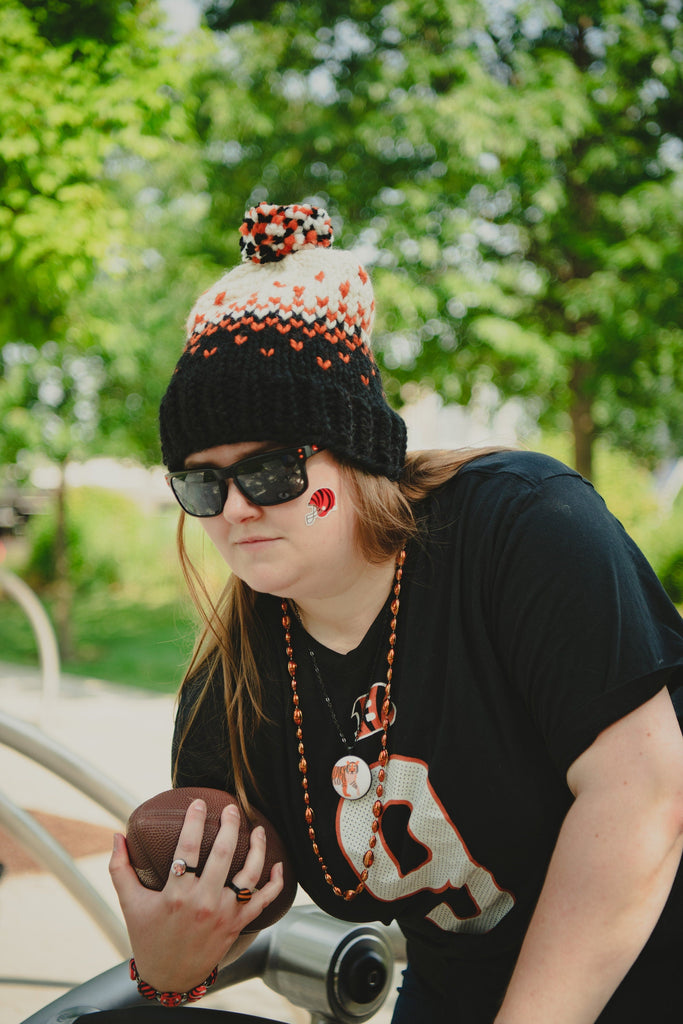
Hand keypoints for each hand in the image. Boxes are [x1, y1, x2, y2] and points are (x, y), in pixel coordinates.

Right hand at [110, 798, 283, 993]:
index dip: (194, 822)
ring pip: (248, 875)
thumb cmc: (148, 936)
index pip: (186, 849)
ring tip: (258, 829)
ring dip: (257, 848)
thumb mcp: (130, 904)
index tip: (199, 802)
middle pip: (223, 855)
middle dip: (230, 826)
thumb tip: (116, 835)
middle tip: (232, 808)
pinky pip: (263, 901)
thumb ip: (120, 869)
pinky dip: (276, 883)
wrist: (168, 977)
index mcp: (175, 895)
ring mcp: (223, 914)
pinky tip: (279, 864)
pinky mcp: (237, 925)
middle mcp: (202, 903)